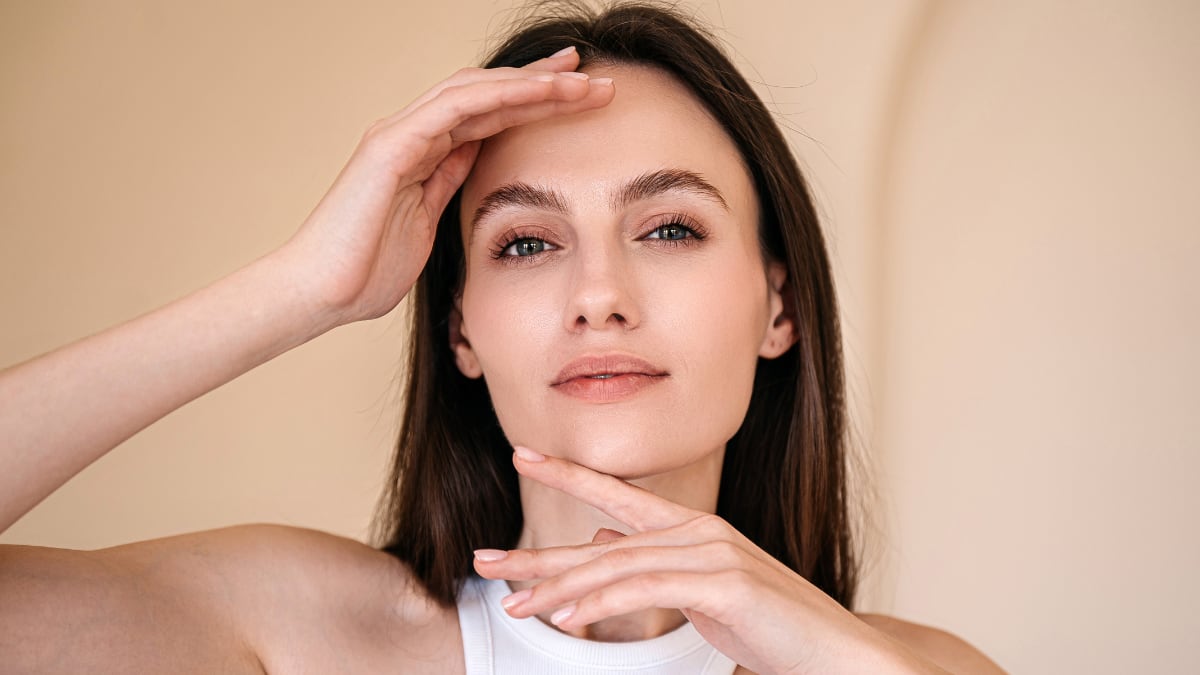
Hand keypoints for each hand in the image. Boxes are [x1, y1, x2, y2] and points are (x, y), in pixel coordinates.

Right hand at [279, 48, 613, 327]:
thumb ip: (446, 187)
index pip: (488, 116)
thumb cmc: (364, 274)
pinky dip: (499, 95)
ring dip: (532, 82)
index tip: (578, 95)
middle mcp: (411, 135)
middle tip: (594, 74)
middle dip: (542, 82)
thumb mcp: (426, 227)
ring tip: (580, 79)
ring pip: (476, 91)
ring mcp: (398, 135)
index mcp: (422, 156)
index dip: (534, 101)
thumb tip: (475, 158)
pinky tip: (539, 90)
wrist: (318, 296)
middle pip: (488, 94)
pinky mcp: (390, 147)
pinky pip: (454, 108)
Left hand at [474, 447, 941, 674]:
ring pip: (617, 566)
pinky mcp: (725, 585)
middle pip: (601, 539)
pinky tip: (569, 616)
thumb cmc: (772, 625)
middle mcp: (698, 532)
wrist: (837, 650)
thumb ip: (654, 564)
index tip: (523, 456)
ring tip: (515, 604)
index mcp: (691, 530)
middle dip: (539, 552)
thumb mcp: (702, 590)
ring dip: (560, 589)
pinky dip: (604, 601)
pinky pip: (649, 591)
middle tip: (485, 559)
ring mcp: (714, 554)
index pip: (617, 495)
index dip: (569, 474)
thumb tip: (604, 540)